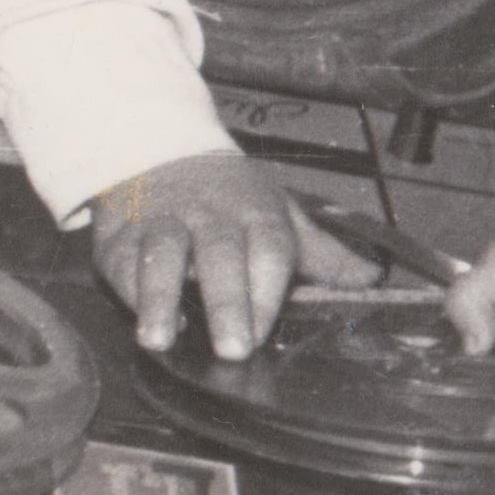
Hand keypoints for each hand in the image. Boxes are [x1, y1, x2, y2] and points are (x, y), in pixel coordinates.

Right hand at [91, 152, 377, 360]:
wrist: (159, 146)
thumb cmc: (229, 194)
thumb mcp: (280, 213)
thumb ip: (323, 254)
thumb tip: (373, 280)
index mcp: (257, 213)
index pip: (269, 250)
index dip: (267, 293)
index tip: (263, 333)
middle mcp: (211, 216)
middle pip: (220, 256)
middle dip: (227, 302)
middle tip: (232, 348)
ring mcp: (164, 222)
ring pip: (162, 255)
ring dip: (160, 297)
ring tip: (159, 340)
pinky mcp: (121, 232)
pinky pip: (121, 259)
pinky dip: (127, 289)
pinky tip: (138, 319)